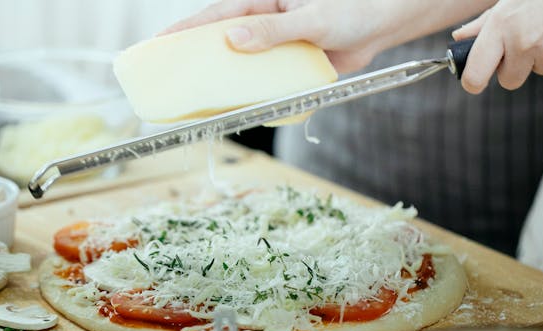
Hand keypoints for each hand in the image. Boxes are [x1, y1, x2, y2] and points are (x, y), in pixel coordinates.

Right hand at [163, 0, 493, 72]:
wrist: (381, 27)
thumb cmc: (350, 11)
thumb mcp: (312, 19)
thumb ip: (274, 30)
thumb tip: (234, 40)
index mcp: (264, 0)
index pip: (218, 15)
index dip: (188, 30)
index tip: (160, 44)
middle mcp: (265, 23)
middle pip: (222, 42)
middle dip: (197, 59)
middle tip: (170, 78)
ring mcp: (275, 46)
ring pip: (242, 66)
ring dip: (225, 82)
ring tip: (198, 101)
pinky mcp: (289, 67)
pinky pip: (265, 83)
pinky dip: (254, 96)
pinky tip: (241, 109)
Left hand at [452, 0, 542, 93]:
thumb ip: (485, 23)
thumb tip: (460, 38)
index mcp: (502, 26)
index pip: (475, 75)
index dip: (474, 82)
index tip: (476, 81)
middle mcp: (523, 42)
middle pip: (508, 80)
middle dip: (515, 68)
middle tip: (529, 41)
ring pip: (537, 71)